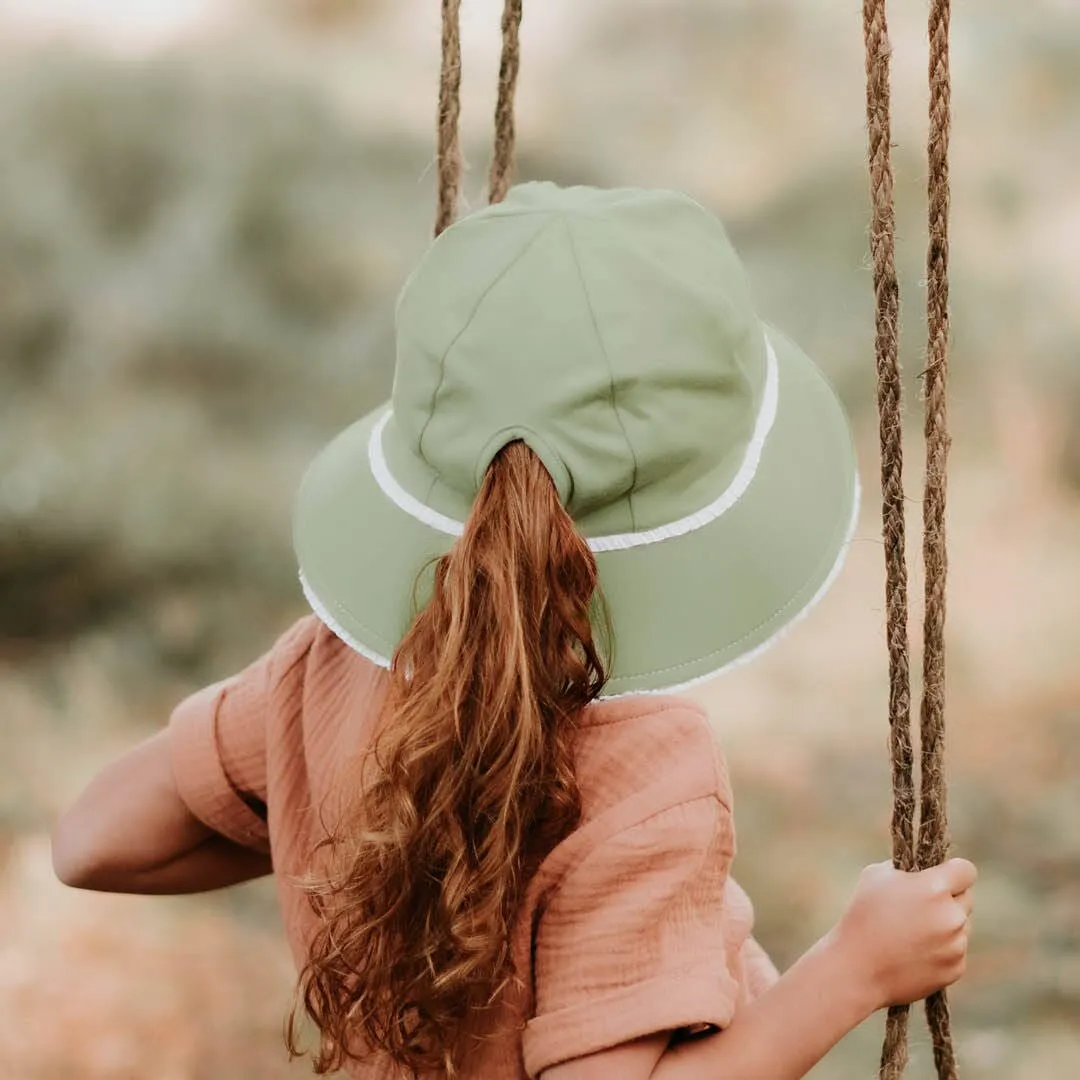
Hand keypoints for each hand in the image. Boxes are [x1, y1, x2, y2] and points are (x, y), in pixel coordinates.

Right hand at [830, 857, 976, 1009]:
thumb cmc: (862, 915)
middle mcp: (952, 915)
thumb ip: (907, 869)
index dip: (954, 871)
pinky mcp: (956, 968)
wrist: (858, 968)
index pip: (966, 870)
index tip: (943, 876)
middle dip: (949, 898)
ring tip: (912, 933)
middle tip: (921, 906)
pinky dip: (942, 950)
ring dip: (946, 925)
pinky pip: (957, 951)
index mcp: (934, 887)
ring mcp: (956, 944)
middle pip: (966, 898)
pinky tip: (915, 952)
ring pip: (962, 926)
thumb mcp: (876, 876)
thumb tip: (923, 870)